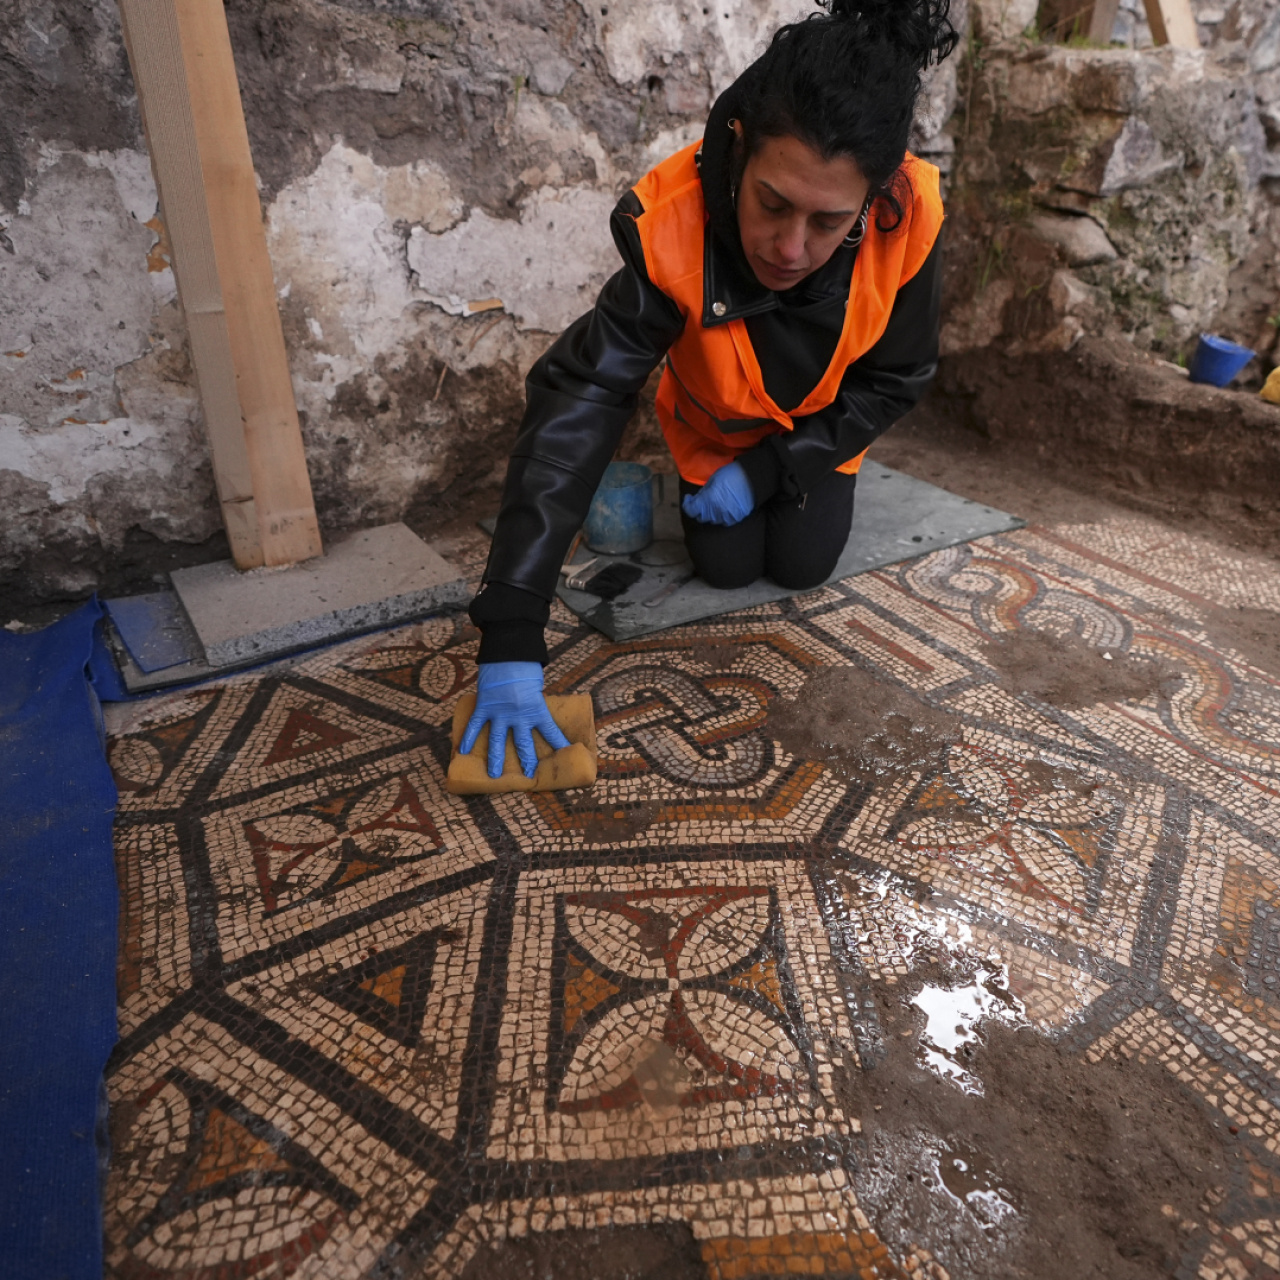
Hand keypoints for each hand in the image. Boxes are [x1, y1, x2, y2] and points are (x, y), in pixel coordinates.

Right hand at [459, 662, 570, 778]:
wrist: (508, 652)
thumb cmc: (526, 666)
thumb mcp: (537, 687)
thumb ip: (533, 703)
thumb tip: (531, 716)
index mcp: (536, 709)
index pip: (551, 731)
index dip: (559, 744)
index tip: (566, 755)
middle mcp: (518, 715)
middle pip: (523, 744)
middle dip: (527, 761)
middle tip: (529, 776)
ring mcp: (499, 712)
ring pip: (497, 741)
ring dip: (495, 759)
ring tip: (494, 776)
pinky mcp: (484, 706)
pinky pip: (475, 725)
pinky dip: (468, 738)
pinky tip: (462, 751)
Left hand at [680, 460, 754, 526]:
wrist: (752, 478)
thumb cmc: (730, 475)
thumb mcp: (712, 480)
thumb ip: (702, 492)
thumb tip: (697, 499)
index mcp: (707, 501)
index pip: (690, 511)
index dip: (687, 504)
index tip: (689, 498)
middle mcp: (715, 512)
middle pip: (700, 517)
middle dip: (698, 509)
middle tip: (700, 500)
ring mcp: (726, 517)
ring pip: (712, 520)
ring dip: (709, 513)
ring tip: (713, 503)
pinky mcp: (735, 519)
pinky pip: (723, 521)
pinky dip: (721, 516)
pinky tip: (723, 507)